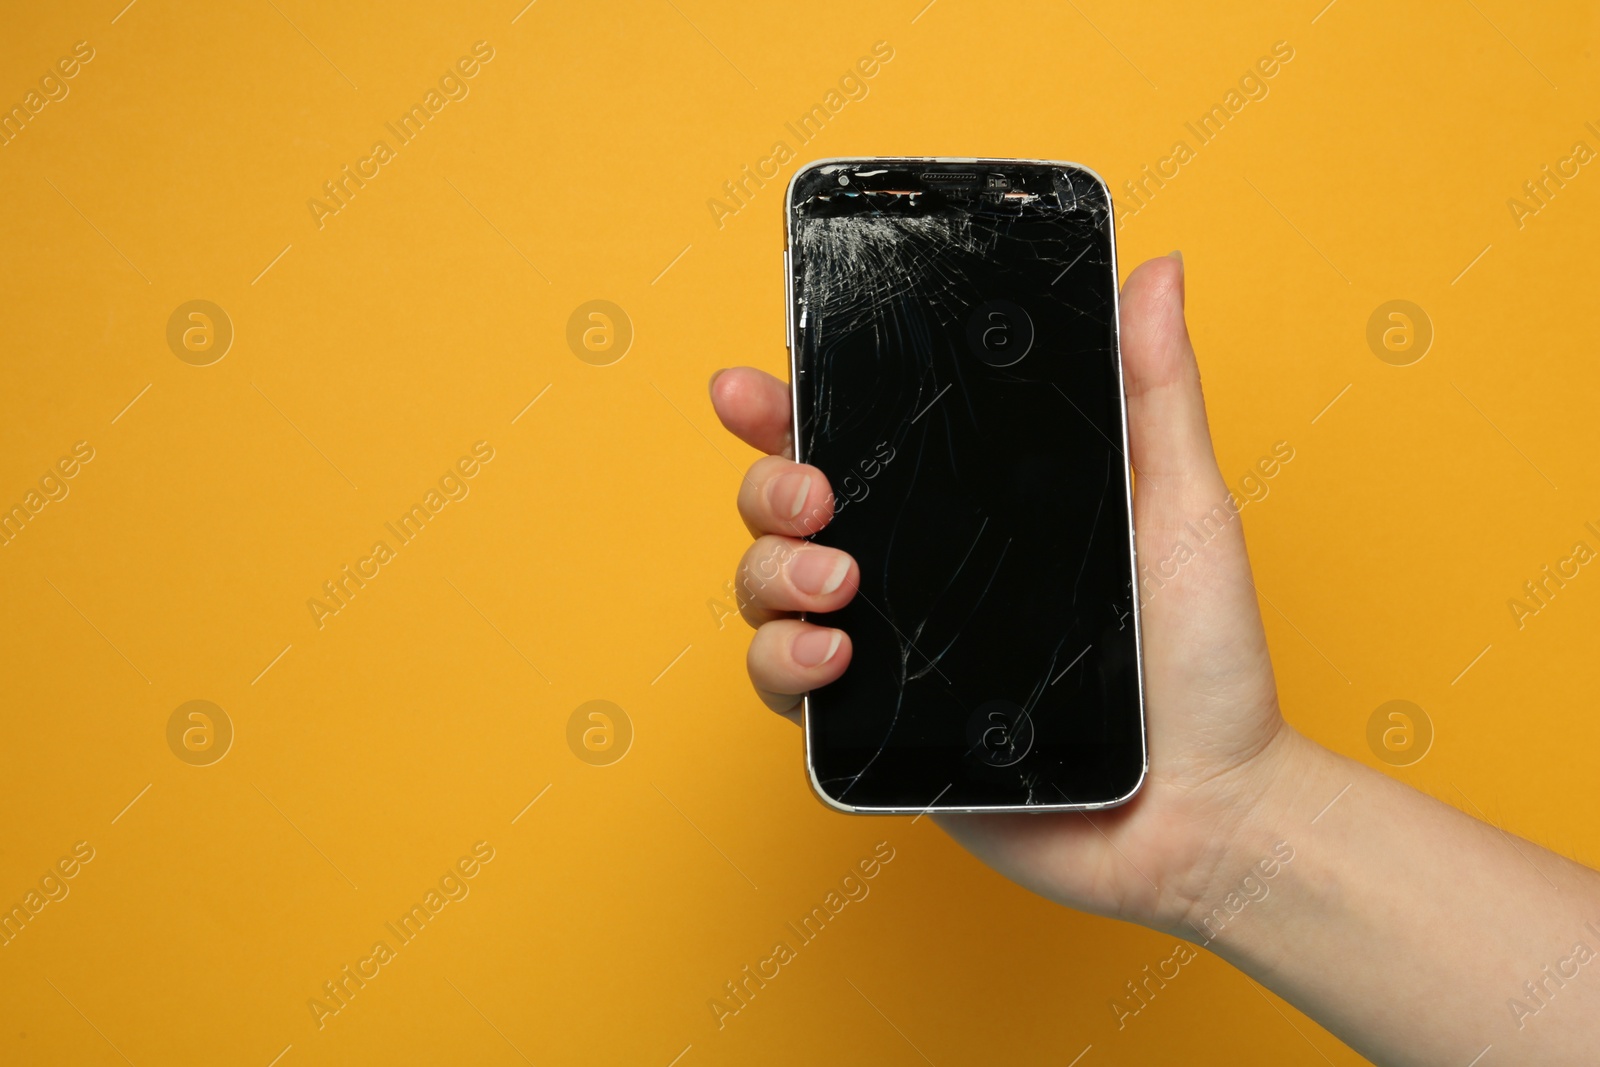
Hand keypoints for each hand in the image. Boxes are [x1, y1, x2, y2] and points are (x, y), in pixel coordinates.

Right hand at [709, 253, 1304, 933]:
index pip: (860, 439)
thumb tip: (1156, 270)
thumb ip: (1156, 392)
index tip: (754, 386)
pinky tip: (833, 655)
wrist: (1206, 810)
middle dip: (770, 483)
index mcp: (969, 509)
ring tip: (840, 582)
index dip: (788, 407)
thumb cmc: (1203, 663)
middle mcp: (915, 570)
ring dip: (771, 571)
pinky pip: (786, 689)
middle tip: (816, 495)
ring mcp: (892, 649)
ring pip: (767, 588)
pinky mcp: (879, 730)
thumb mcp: (1182, 507)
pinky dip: (783, 664)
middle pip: (787, 505)